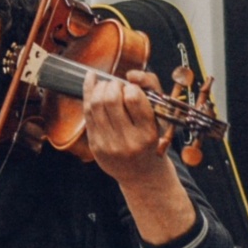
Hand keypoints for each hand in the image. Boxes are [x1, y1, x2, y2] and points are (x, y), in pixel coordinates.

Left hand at [83, 68, 195, 243]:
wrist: (141, 173)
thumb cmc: (151, 138)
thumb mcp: (160, 115)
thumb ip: (151, 88)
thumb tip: (131, 75)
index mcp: (148, 132)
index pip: (134, 98)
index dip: (130, 87)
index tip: (132, 89)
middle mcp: (128, 140)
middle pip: (110, 99)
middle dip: (112, 85)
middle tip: (117, 86)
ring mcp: (109, 144)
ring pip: (95, 105)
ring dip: (99, 88)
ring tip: (106, 86)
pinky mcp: (95, 146)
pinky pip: (87, 114)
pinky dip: (88, 94)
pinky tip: (92, 82)